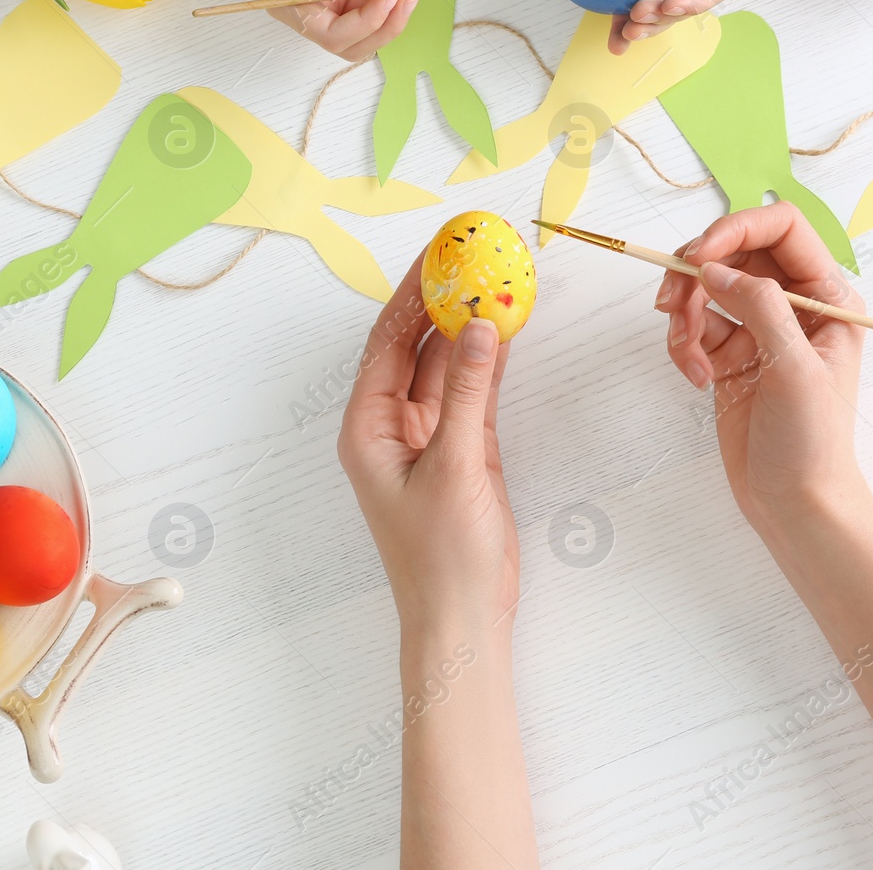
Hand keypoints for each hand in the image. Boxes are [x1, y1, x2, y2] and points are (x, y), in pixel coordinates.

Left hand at [337, 253, 519, 632]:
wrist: (464, 619)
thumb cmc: (443, 557)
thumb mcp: (455, 466)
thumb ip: (466, 393)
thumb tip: (481, 327)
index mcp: (366, 428)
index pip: (385, 342)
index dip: (411, 294)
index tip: (438, 253)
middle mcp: (390, 426)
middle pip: (412, 346)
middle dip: (440, 302)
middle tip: (469, 255)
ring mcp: (427, 437)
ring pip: (445, 366)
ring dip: (468, 327)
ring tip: (494, 277)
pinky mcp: (462, 451)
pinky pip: (470, 392)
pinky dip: (488, 362)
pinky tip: (506, 328)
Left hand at [570, 0, 745, 53]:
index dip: (698, 2)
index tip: (670, 2)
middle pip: (686, 5)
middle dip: (667, 20)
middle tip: (639, 14)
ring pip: (658, 11)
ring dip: (646, 29)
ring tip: (626, 32)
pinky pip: (626, 4)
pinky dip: (620, 25)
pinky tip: (614, 41)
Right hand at [654, 203, 864, 528]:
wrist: (794, 502)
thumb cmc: (812, 441)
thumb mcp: (794, 367)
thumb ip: (758, 307)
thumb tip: (712, 268)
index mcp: (826, 296)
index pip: (781, 228)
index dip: (736, 228)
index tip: (699, 255)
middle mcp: (792, 304)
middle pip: (733, 252)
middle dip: (696, 273)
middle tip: (671, 303)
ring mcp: (757, 328)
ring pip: (704, 288)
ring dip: (683, 314)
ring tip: (688, 354)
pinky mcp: (727, 354)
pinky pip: (692, 326)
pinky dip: (682, 346)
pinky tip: (695, 378)